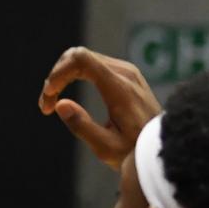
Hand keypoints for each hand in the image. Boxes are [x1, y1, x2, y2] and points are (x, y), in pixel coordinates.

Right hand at [38, 45, 160, 168]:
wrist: (162, 145)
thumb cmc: (133, 151)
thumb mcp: (105, 148)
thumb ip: (82, 126)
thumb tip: (60, 104)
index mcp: (119, 88)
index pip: (81, 60)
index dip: (57, 73)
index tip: (48, 99)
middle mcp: (124, 72)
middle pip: (78, 56)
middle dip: (55, 78)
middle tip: (46, 106)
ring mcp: (126, 71)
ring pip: (83, 59)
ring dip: (62, 77)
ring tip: (52, 104)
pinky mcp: (125, 74)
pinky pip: (92, 65)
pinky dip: (74, 77)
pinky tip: (67, 98)